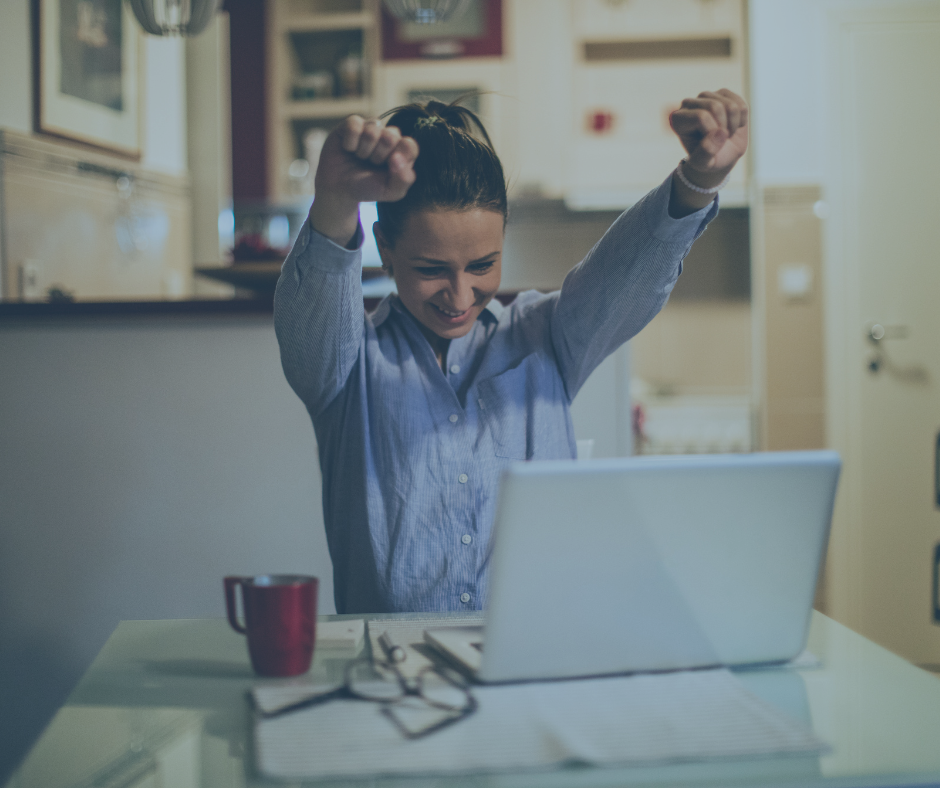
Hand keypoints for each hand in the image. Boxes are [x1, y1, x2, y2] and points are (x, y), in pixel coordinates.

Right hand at [309, 116, 418, 246]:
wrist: (339, 189)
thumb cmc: (368, 188)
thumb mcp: (391, 192)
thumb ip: (404, 180)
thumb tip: (397, 157)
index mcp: (402, 151)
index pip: (409, 145)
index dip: (398, 158)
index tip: (389, 169)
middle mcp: (388, 136)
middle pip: (391, 136)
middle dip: (379, 155)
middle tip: (371, 164)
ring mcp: (370, 128)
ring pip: (373, 129)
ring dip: (364, 150)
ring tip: (360, 157)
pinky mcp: (351, 124)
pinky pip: (354, 125)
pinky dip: (350, 142)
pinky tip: (348, 149)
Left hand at [669, 89, 748, 178]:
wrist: (720, 155)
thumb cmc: (707, 159)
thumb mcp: (702, 163)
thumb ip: (705, 153)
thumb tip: (720, 133)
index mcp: (678, 119)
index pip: (701, 116)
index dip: (712, 132)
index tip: (710, 143)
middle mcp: (689, 103)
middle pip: (715, 107)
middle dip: (724, 128)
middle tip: (720, 139)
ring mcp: (707, 96)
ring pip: (730, 106)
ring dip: (733, 125)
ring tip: (725, 134)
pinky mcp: (724, 94)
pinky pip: (741, 105)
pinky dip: (742, 120)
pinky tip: (732, 125)